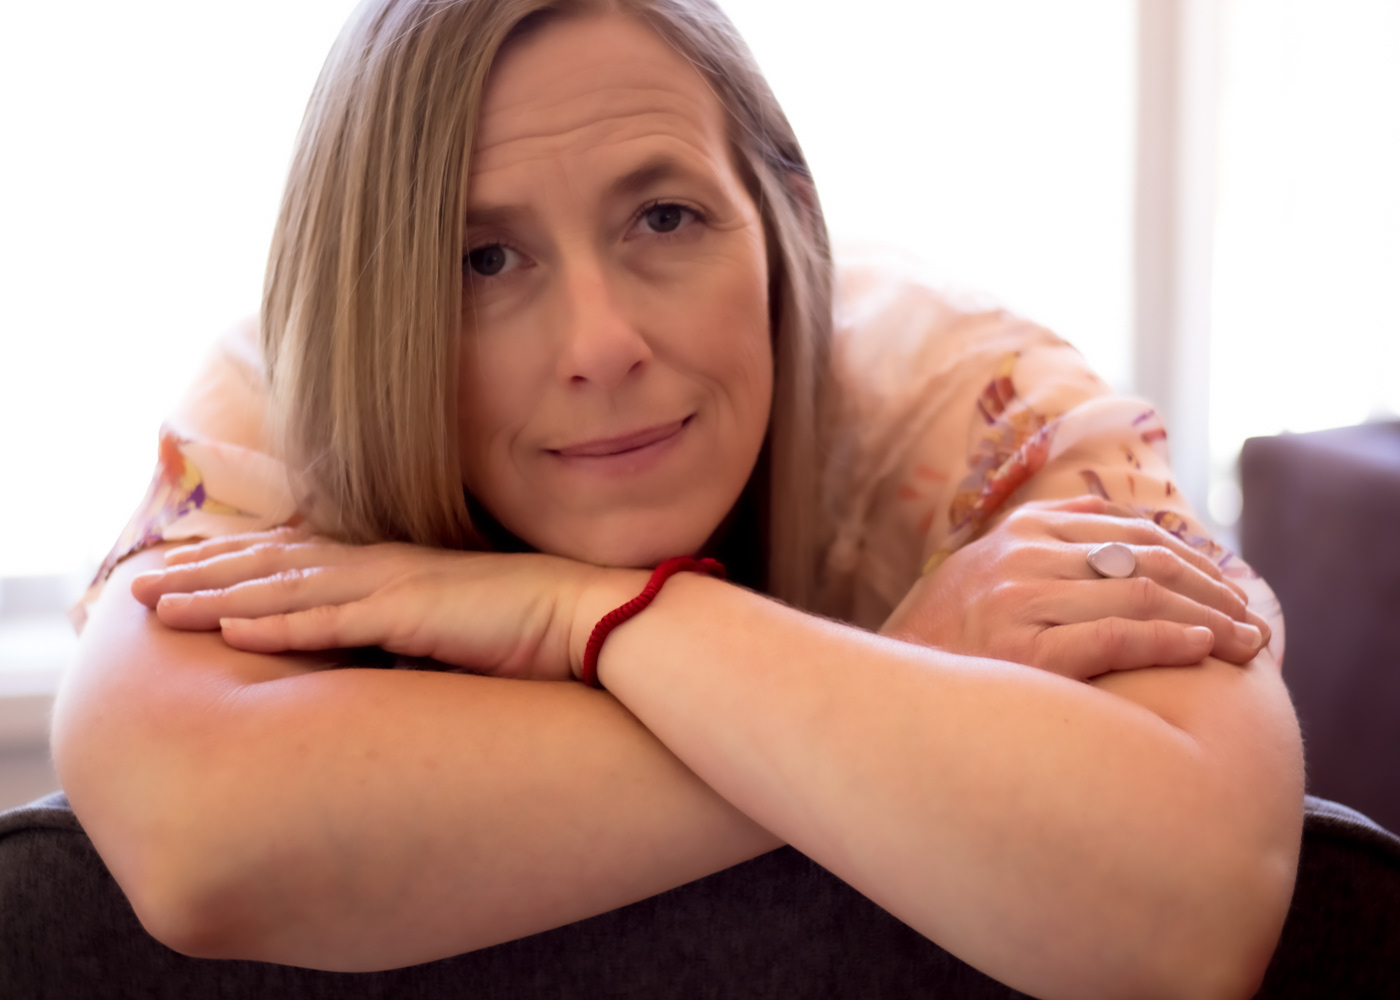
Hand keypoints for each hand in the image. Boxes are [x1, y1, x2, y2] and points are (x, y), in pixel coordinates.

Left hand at [129, 529, 603, 681]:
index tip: (187, 574)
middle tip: (137, 587)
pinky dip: (277, 626)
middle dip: (202, 573)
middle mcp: (381, 568)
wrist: (585, 619)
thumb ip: (404, 638)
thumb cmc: (529, 630)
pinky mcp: (412, 614)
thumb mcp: (451, 631)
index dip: (235, 566)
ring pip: (284, 589)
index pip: (296, 562)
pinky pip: (331, 622)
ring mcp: (393, 586)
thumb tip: (367, 665)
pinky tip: (231, 631)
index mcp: (391, 570)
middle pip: (272, 566)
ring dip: (217, 596)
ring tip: (158, 606)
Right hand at [880, 496, 1271, 680]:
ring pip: (1142, 592)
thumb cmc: (944, 641)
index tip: (1226, 590)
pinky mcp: (1028, 650)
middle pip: (1147, 559)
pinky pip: (1116, 636)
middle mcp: (1027, 556)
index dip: (1190, 560)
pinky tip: (1201, 649)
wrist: (883, 690)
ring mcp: (1025, 600)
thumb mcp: (983, 571)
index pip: (1130, 531)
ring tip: (1245, 643)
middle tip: (1250, 624)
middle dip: (1211, 590)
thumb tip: (1111, 533)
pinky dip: (1168, 639)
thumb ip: (1041, 546)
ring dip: (1208, 618)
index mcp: (1023, 531)